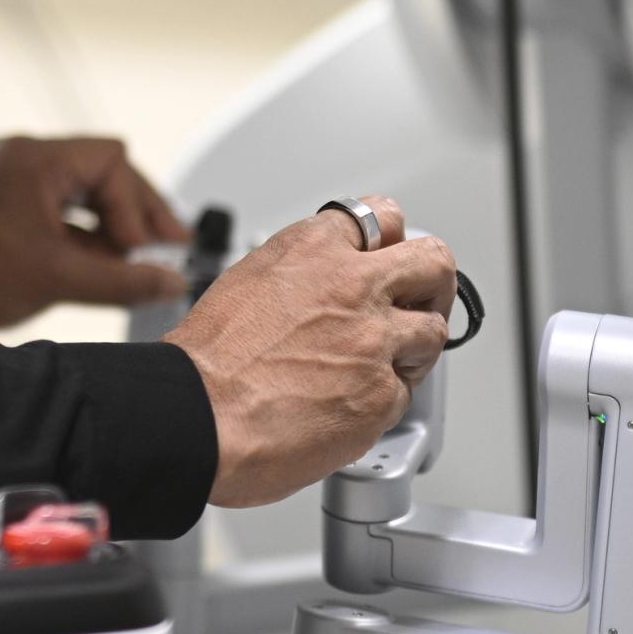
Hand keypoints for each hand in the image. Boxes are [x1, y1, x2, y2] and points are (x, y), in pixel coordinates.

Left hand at [0, 135, 190, 333]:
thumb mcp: (59, 280)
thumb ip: (124, 280)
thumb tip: (174, 283)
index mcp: (34, 159)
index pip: (112, 161)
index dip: (135, 205)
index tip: (142, 248)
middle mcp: (24, 158)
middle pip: (104, 171)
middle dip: (135, 212)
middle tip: (167, 248)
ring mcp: (15, 179)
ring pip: (86, 190)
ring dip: (114, 225)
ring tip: (135, 263)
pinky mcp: (9, 203)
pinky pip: (63, 207)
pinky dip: (87, 233)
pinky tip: (104, 265)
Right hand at [164, 197, 455, 507]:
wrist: (198, 416)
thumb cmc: (208, 362)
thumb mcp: (249, 281)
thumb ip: (301, 275)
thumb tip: (320, 287)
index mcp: (314, 248)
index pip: (384, 217)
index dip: (390, 242)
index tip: (388, 259)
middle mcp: (352, 285)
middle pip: (433, 263)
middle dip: (431, 284)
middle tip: (420, 302)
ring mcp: (374, 340)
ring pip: (433, 331)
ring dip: (412, 348)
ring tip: (382, 364)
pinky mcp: (382, 394)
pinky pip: (405, 393)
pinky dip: (384, 400)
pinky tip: (351, 405)